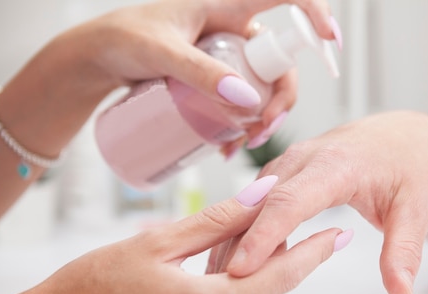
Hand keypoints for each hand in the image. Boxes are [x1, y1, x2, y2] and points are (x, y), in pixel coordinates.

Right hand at [0, 176, 348, 293]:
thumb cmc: (87, 290)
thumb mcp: (155, 244)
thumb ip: (215, 222)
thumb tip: (259, 198)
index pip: (279, 276)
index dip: (312, 254)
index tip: (334, 238)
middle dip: (280, 267)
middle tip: (279, 236)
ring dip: (254, 290)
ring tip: (240, 260)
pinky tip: (214, 292)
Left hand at [79, 0, 339, 150]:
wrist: (96, 59)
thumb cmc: (122, 39)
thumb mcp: (161, 53)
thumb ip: (201, 72)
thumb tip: (246, 101)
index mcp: (228, 7)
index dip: (315, 14)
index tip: (331, 40)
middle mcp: (233, 32)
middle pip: (279, 63)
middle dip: (279, 99)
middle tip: (261, 129)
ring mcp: (225, 59)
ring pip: (261, 89)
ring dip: (260, 119)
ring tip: (238, 145)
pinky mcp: (214, 80)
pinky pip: (239, 103)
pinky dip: (239, 126)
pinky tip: (225, 146)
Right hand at [225, 111, 427, 293]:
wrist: (397, 137)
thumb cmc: (405, 168)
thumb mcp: (415, 210)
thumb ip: (405, 250)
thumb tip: (401, 292)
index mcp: (335, 165)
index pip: (290, 202)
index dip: (263, 236)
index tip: (241, 269)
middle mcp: (303, 159)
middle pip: (258, 204)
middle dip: (234, 244)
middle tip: (216, 287)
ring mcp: (286, 165)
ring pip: (248, 204)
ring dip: (230, 240)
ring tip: (215, 281)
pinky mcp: (280, 175)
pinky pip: (252, 204)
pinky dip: (239, 231)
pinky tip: (231, 259)